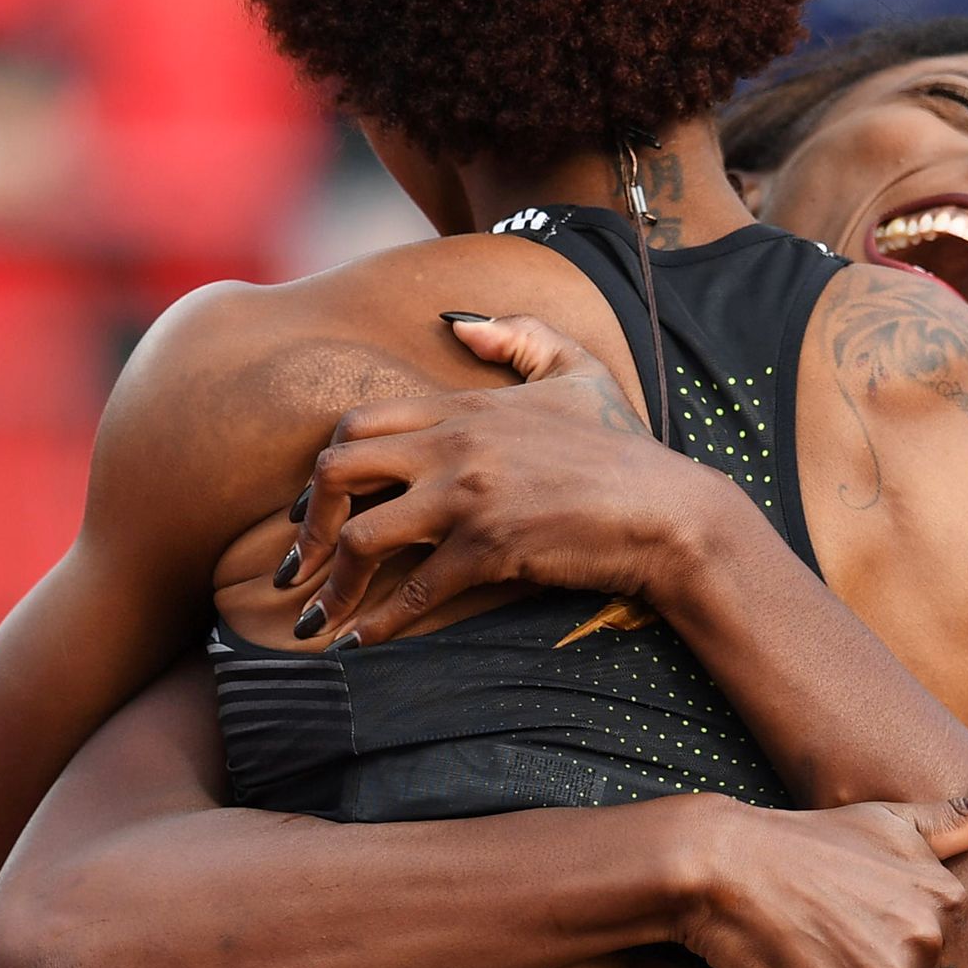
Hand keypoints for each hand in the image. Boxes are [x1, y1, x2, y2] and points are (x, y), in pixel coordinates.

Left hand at [279, 314, 706, 643]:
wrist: (667, 511)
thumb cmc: (625, 448)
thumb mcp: (577, 371)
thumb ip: (518, 336)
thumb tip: (458, 322)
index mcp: (465, 406)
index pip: (358, 422)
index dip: (322, 467)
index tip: (314, 506)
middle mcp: (454, 446)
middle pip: (337, 471)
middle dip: (306, 522)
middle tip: (299, 562)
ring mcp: (469, 498)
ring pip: (363, 537)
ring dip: (333, 583)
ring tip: (321, 616)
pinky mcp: (490, 549)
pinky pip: (414, 591)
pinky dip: (380, 624)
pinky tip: (362, 644)